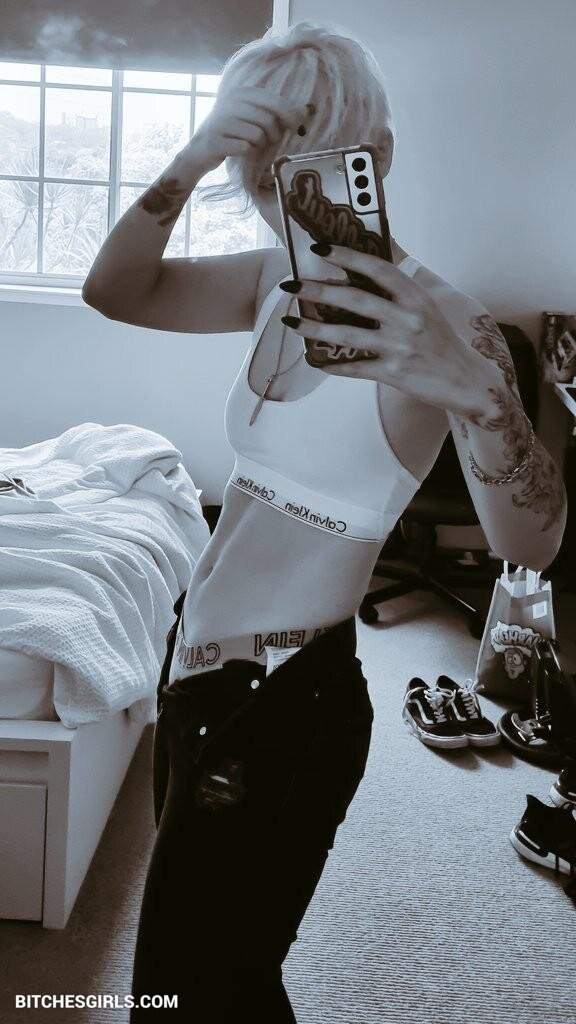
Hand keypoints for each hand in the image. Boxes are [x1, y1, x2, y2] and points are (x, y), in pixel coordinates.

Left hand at [280, 244, 493, 419]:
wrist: (466, 381)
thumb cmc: (440, 341)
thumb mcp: (426, 307)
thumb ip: (398, 289)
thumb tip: (366, 263)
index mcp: (416, 296)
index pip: (378, 269)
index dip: (348, 255)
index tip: (320, 248)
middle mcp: (409, 318)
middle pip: (356, 299)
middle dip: (319, 290)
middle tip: (291, 284)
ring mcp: (401, 346)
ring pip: (349, 334)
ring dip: (315, 327)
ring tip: (291, 321)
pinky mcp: (394, 372)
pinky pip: (356, 366)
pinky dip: (333, 364)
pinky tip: (314, 359)